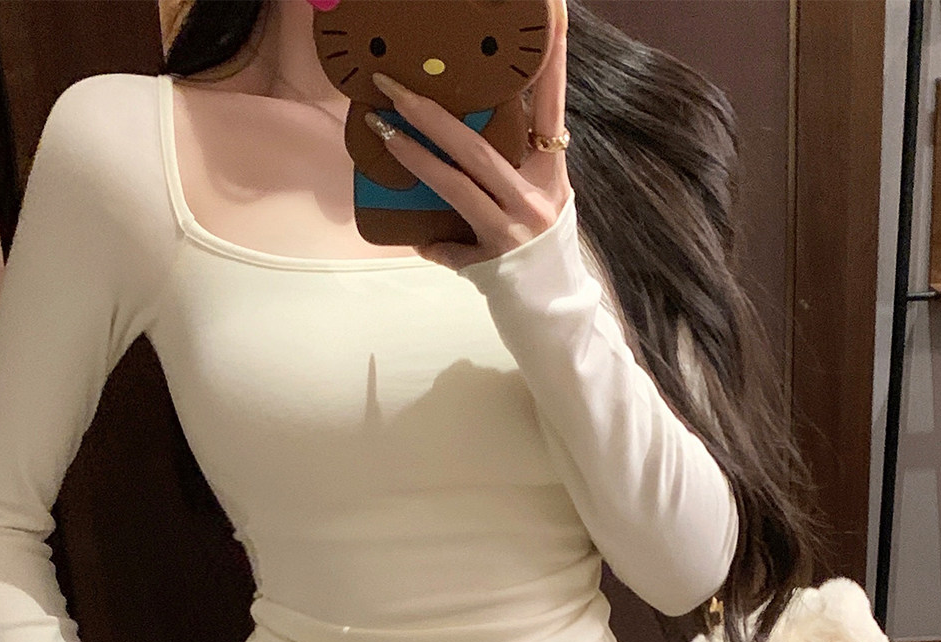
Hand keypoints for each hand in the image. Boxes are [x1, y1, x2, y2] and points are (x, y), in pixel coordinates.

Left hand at [363, 0, 569, 270]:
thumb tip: (462, 154)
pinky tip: (418, 240)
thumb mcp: (536, 206)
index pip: (551, 103)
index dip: (552, 58)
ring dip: (415, 152)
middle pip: (481, 140)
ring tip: (383, 128)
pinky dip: (435, 242)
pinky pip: (452, 239)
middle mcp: (536, 192)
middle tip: (394, 82)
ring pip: (459, 178)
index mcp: (550, 171)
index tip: (550, 10)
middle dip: (433, 109)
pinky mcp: (497, 254)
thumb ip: (505, 176)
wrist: (557, 313)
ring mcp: (516, 223)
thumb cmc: (542, 256)